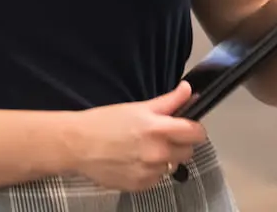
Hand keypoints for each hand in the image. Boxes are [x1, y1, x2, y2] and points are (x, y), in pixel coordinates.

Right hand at [72, 82, 207, 192]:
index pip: (197, 133)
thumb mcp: (137, 107)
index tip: (185, 126)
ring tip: (142, 149)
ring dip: (164, 158)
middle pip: (188, 151)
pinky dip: (150, 170)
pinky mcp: (142, 185)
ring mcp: (151, 172)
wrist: (78, 145)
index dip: (193, 128)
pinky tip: (134, 160)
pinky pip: (158, 178)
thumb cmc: (104, 122)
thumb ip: (169, 101)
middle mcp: (159, 153)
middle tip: (159, 136)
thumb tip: (189, 90)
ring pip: (173, 166)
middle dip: (178, 144)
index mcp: (160, 129)